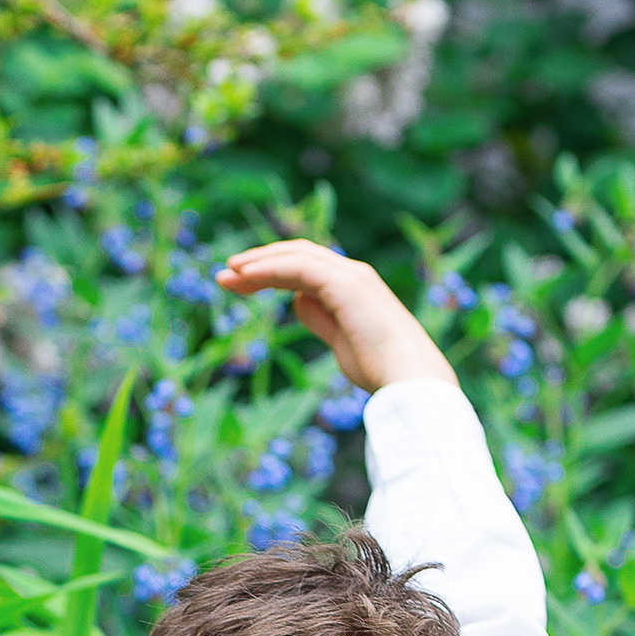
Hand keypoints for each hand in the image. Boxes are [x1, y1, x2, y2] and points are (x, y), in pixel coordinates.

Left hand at [213, 239, 454, 396]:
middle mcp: (352, 273)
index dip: (270, 272)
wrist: (409, 380)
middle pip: (296, 256)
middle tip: (225, 274)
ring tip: (228, 273)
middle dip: (258, 262)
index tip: (240, 284)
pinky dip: (270, 268)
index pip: (304, 269)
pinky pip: (299, 267)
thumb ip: (320, 319)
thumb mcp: (340, 342)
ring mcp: (350, 275)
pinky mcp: (345, 283)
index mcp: (353, 287)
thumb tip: (297, 302)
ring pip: (295, 256)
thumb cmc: (381, 371)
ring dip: (258, 262)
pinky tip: (247, 276)